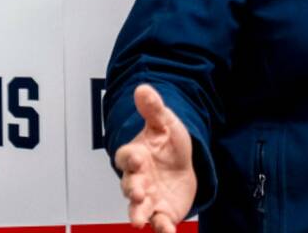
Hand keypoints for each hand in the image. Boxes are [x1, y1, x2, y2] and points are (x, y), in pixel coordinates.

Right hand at [115, 84, 197, 231]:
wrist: (182, 165)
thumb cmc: (167, 144)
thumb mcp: (164, 123)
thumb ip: (153, 109)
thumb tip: (143, 88)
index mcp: (135, 156)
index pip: (126, 157)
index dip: (130, 158)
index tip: (138, 158)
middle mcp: (137, 180)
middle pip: (130, 186)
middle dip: (132, 190)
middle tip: (138, 192)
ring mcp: (148, 198)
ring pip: (138, 208)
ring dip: (138, 214)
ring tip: (139, 221)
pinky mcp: (161, 212)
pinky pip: (160, 223)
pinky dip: (162, 229)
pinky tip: (167, 232)